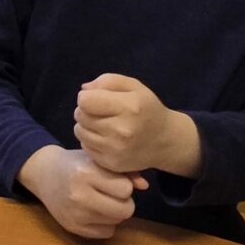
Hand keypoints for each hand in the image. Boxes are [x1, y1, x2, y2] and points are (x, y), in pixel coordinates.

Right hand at [17, 144, 147, 240]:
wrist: (44, 174)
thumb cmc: (76, 163)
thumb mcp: (98, 159)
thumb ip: (124, 171)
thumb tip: (145, 186)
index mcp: (86, 173)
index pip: (125, 189)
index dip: (123, 185)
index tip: (113, 180)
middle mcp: (79, 195)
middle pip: (125, 210)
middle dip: (123, 201)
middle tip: (111, 193)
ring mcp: (75, 214)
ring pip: (117, 222)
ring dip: (114, 213)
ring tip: (101, 201)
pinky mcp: (73, 228)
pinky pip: (106, 233)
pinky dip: (105, 224)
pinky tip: (94, 212)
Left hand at [74, 74, 200, 177]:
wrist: (165, 141)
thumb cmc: (147, 109)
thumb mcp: (134, 86)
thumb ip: (108, 81)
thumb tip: (84, 90)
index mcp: (129, 107)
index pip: (85, 101)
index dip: (86, 97)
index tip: (96, 99)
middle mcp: (121, 130)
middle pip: (80, 116)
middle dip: (85, 110)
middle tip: (99, 111)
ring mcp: (116, 150)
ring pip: (79, 132)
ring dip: (85, 125)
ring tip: (101, 123)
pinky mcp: (111, 163)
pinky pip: (85, 147)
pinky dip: (90, 140)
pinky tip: (104, 137)